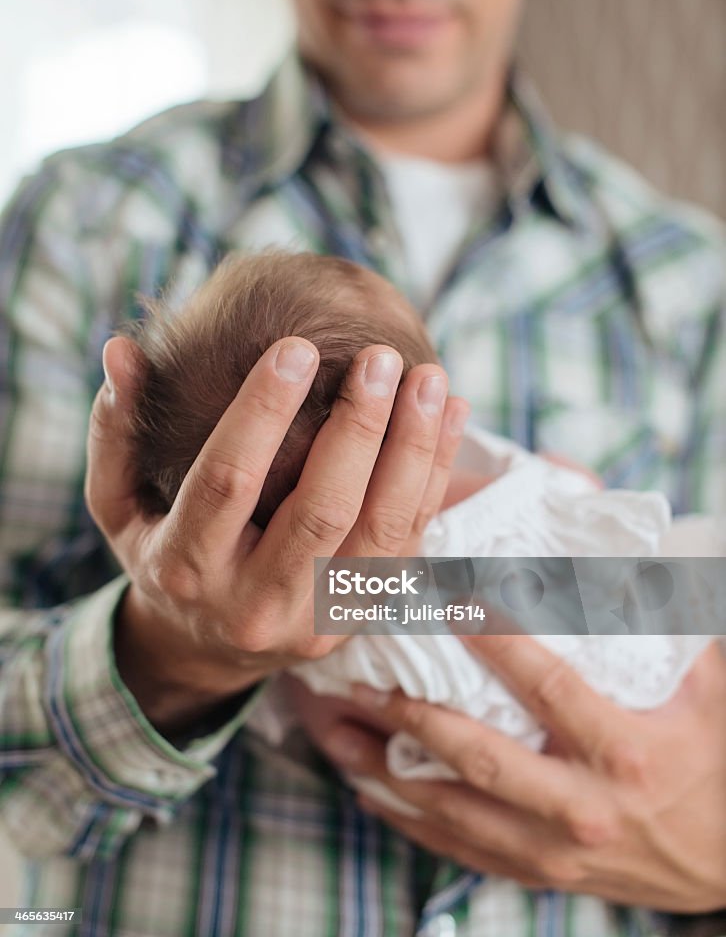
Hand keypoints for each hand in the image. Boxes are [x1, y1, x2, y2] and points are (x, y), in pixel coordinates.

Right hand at [86, 335, 467, 733]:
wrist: (205, 649)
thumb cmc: (161, 556)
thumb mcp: (118, 505)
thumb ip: (115, 433)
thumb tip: (121, 352)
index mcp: (186, 567)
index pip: (228, 482)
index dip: (262, 413)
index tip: (297, 347)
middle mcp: (254, 603)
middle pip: (321, 511)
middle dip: (358, 429)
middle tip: (382, 359)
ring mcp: (316, 618)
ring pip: (382, 533)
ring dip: (413, 451)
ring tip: (430, 380)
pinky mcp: (360, 616)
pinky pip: (410, 543)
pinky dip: (434, 477)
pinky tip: (450, 416)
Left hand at [319, 638, 725, 910]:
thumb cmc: (715, 757)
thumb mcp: (709, 684)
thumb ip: (666, 622)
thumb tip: (626, 557)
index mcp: (622, 751)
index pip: (544, 685)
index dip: (494, 640)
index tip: (449, 599)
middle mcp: (582, 805)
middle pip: (477, 755)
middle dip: (410, 714)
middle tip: (359, 678)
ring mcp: (556, 850)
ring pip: (453, 810)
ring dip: (388, 772)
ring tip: (337, 735)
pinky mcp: (543, 874)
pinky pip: (462, 850)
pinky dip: (411, 820)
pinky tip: (371, 791)